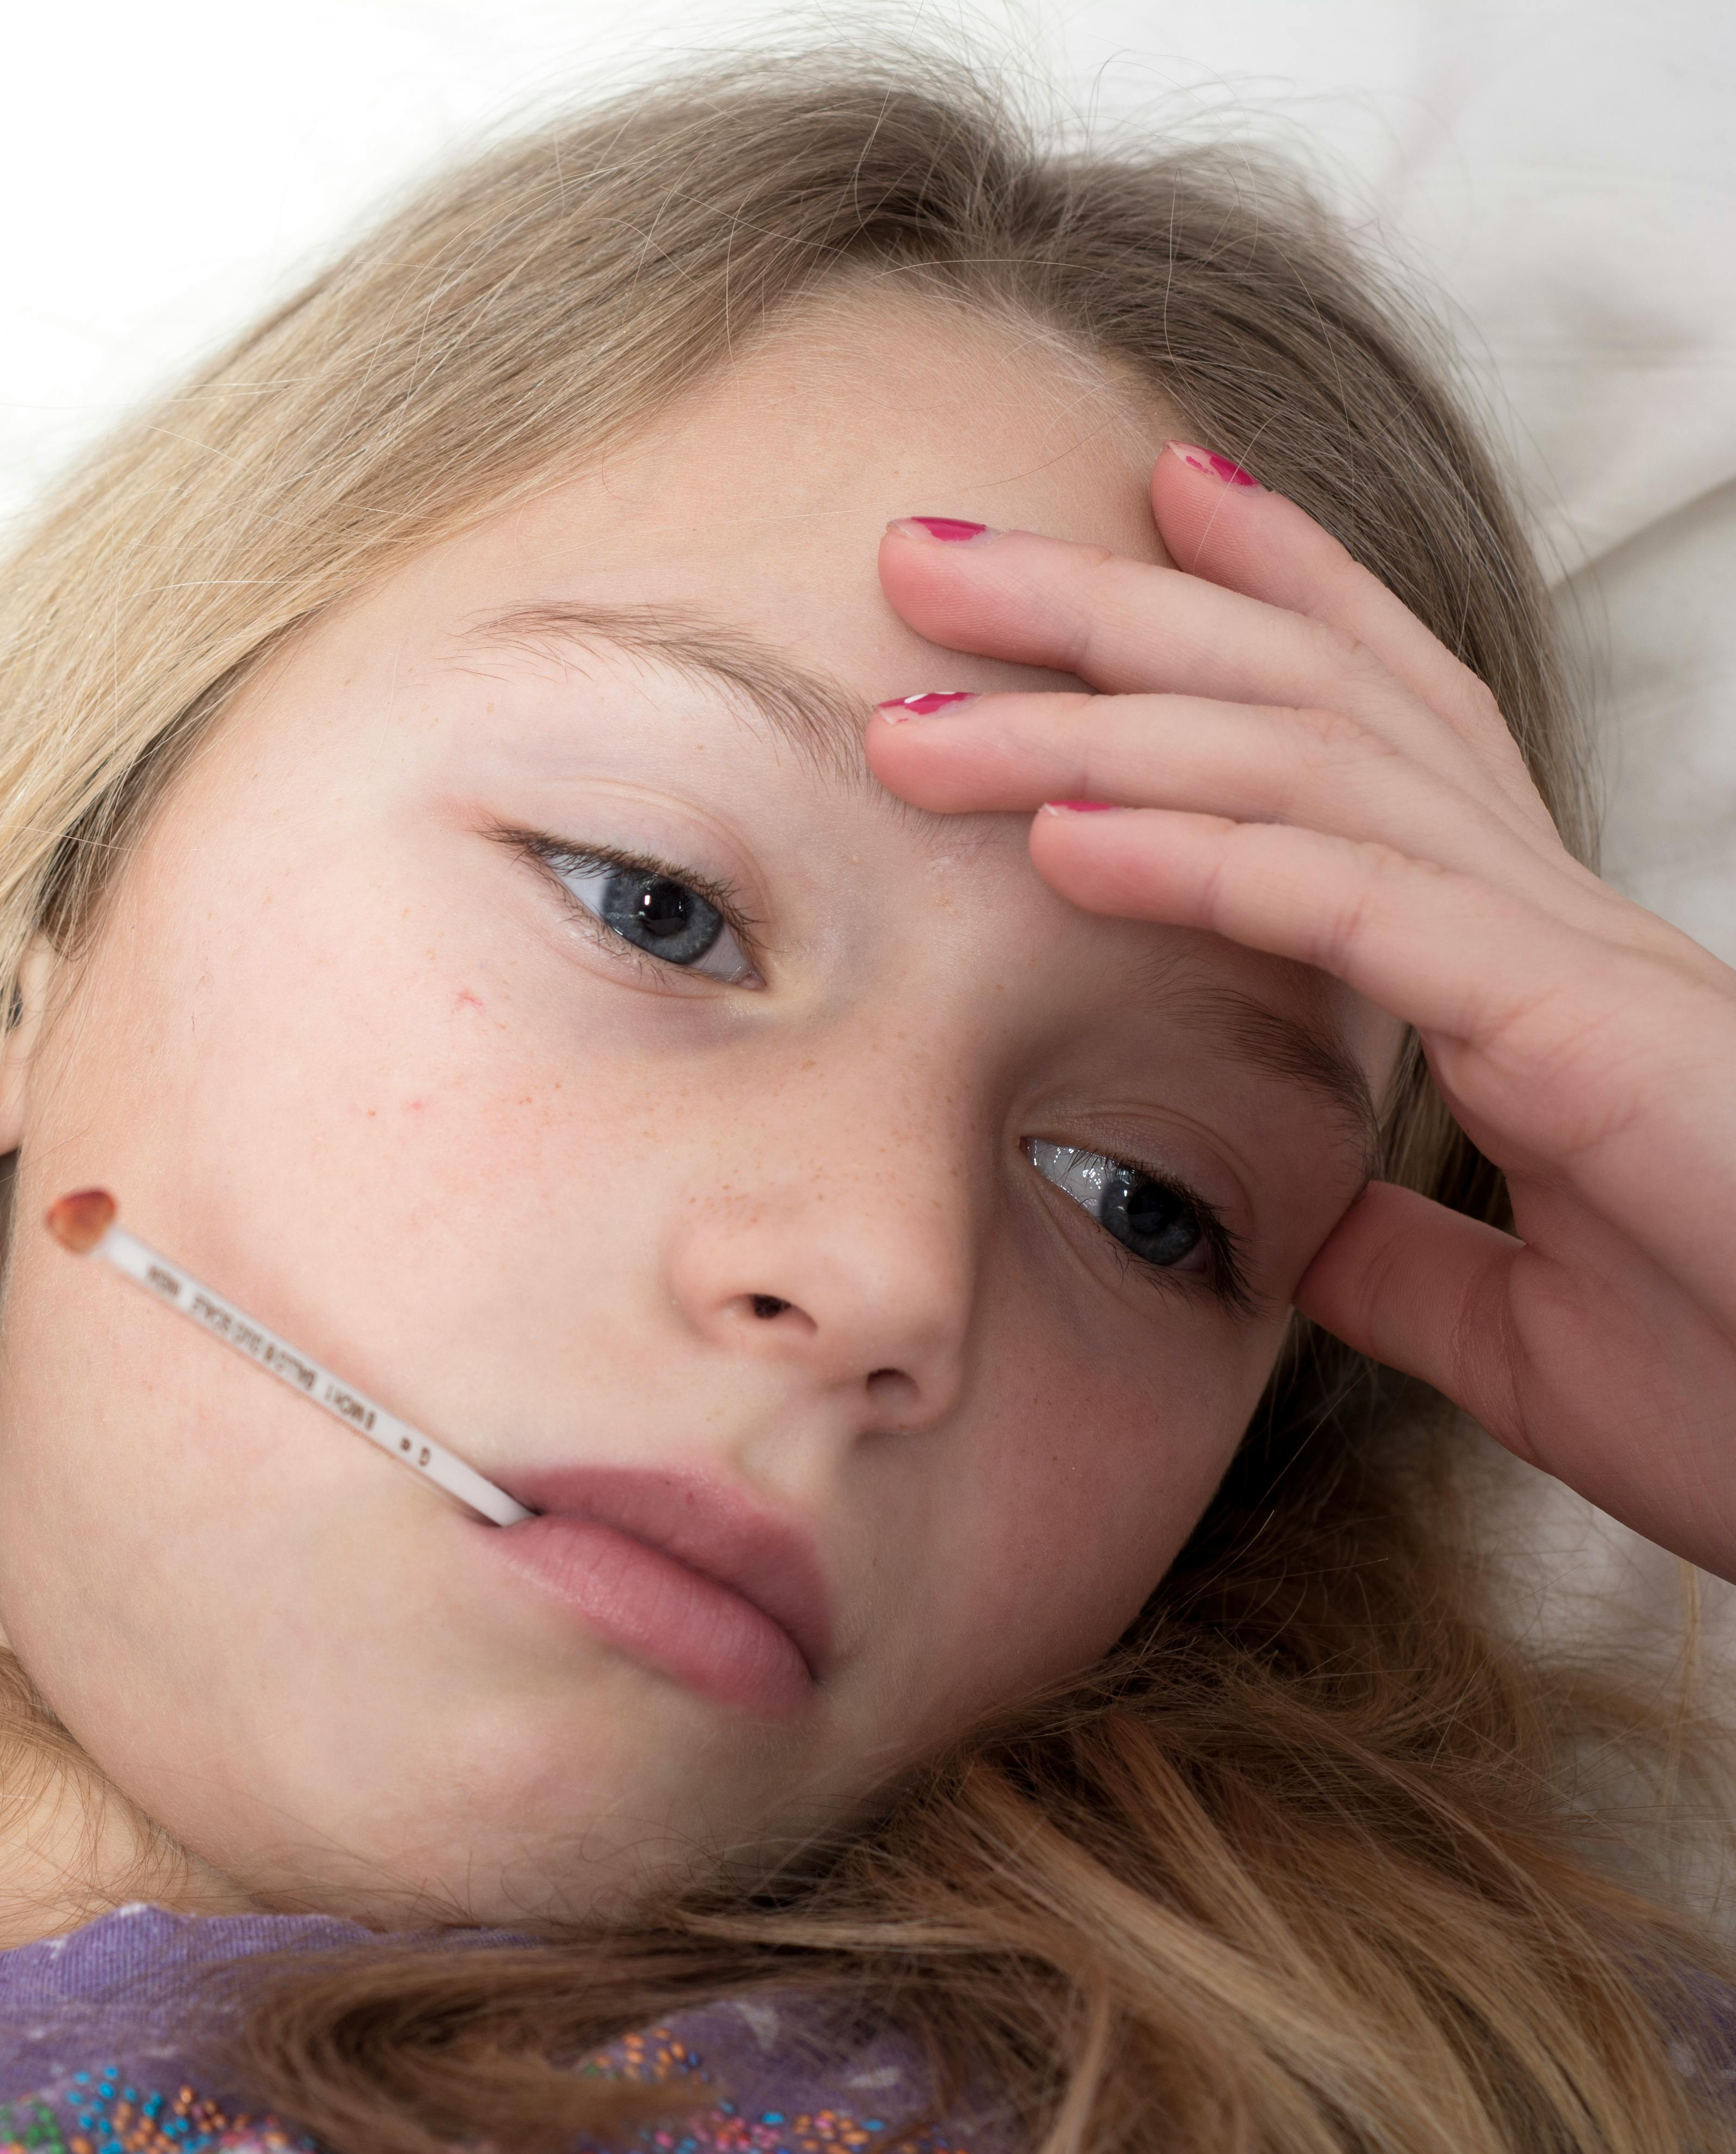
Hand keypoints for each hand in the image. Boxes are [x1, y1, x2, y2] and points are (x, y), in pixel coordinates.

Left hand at [864, 444, 1735, 1581]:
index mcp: (1526, 962)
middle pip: (1303, 692)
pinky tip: (1061, 834)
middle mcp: (1540, 914)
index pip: (1380, 722)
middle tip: (925, 543)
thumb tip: (1306, 1225)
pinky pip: (1352, 906)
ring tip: (909, 706)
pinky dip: (1198, 854)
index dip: (1267, 592)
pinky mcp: (1569, 1032)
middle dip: (1107, 604)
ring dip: (1088, 723)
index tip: (1143, 503)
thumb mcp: (1522, 1324)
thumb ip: (1407, 1257)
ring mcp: (1560, 960)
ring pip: (1302, 766)